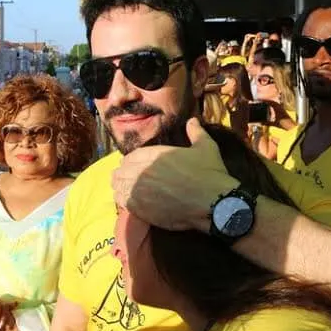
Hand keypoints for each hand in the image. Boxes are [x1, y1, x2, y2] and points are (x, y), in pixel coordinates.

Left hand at [112, 118, 238, 231]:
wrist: (212, 203)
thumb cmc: (209, 174)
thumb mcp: (205, 147)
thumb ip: (196, 132)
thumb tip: (193, 121)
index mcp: (154, 154)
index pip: (130, 157)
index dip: (132, 162)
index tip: (137, 167)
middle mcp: (142, 170)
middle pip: (120, 171)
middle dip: (125, 175)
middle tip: (133, 180)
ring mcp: (138, 190)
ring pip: (118, 186)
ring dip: (122, 187)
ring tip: (131, 191)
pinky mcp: (140, 209)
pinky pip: (122, 203)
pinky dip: (125, 202)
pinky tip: (133, 204)